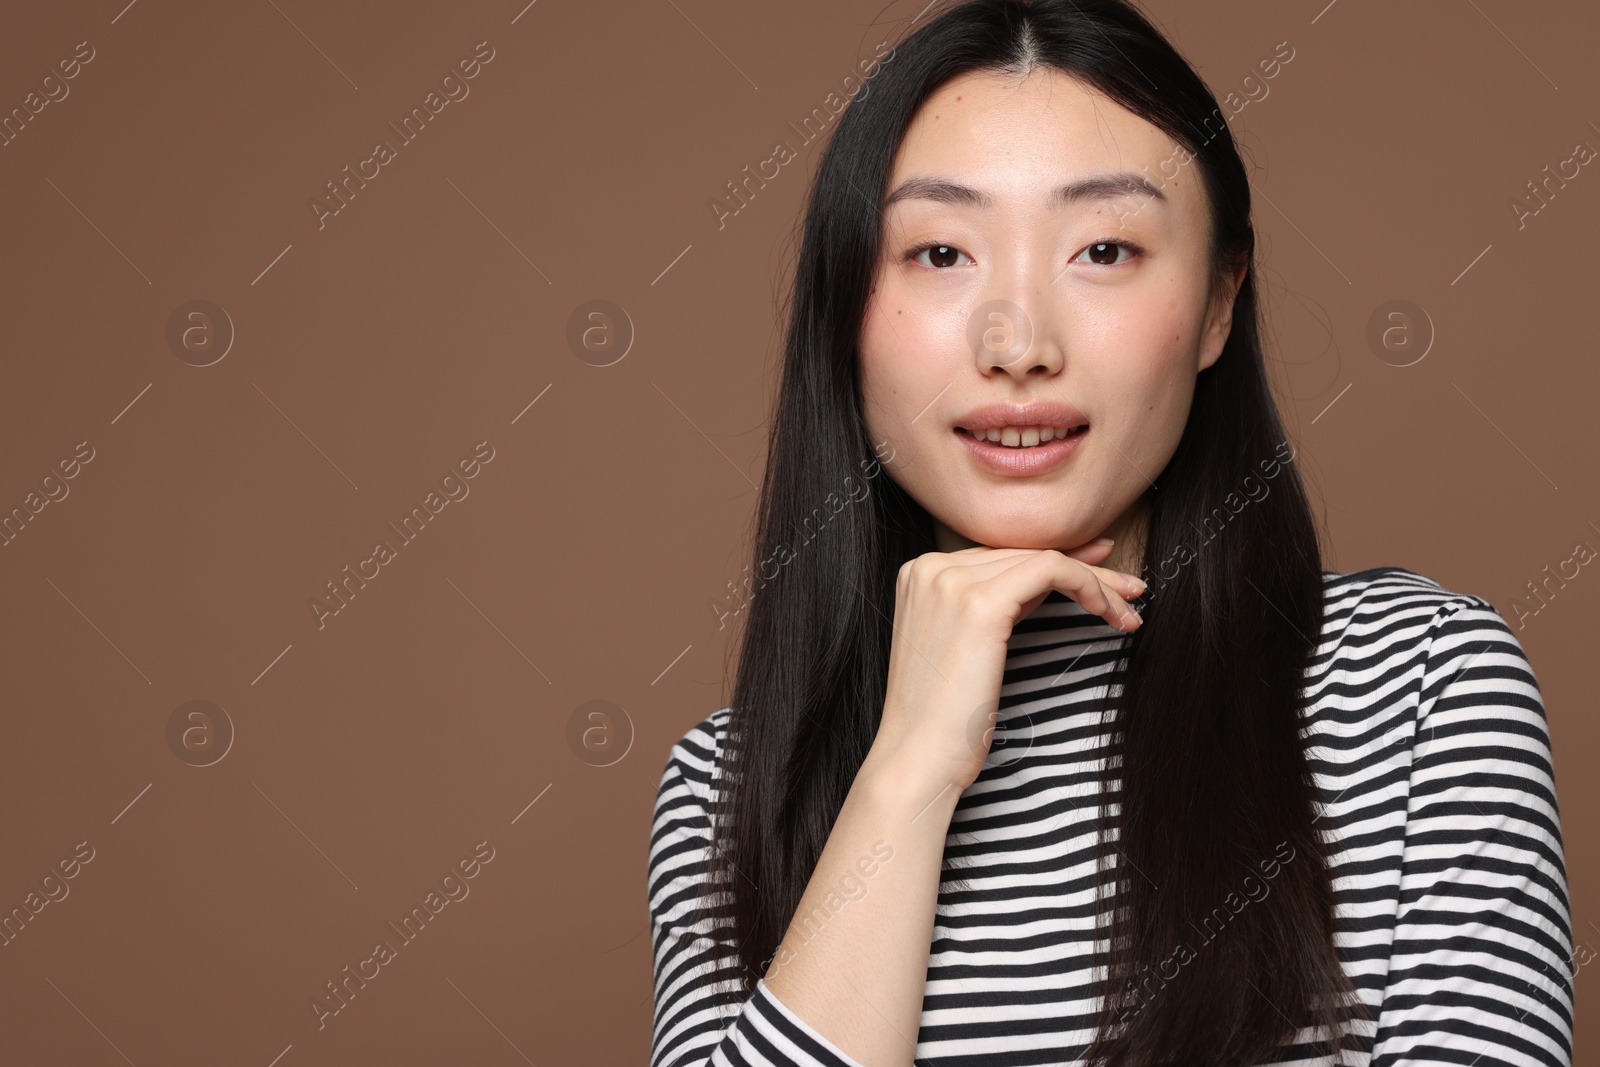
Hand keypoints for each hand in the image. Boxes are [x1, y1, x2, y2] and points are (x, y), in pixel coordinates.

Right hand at [864, 539, 1144, 797]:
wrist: (917, 758)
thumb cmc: (943, 718)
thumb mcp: (965, 645)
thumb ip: (995, 604)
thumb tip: (1050, 574)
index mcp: (920, 574)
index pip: (1002, 555)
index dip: (1058, 561)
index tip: (1101, 576)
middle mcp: (930, 567)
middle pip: (1024, 553)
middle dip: (1086, 570)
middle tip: (1131, 591)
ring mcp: (950, 581)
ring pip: (1043, 559)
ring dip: (1097, 584)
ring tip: (1129, 611)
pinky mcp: (979, 603)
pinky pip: (1050, 571)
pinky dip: (1089, 585)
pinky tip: (1110, 612)